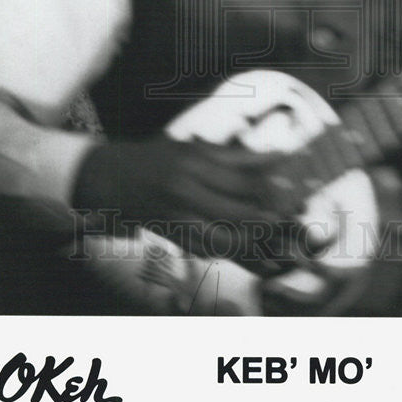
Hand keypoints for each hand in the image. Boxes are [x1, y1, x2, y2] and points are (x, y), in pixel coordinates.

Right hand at [72, 132, 303, 271]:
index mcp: (193, 162)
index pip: (241, 179)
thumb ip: (236, 157)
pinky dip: (230, 253)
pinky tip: (249, 253)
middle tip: (289, 221)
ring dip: (251, 242)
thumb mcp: (193, 148)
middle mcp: (184, 189)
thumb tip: (278, 156)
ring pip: (222, 238)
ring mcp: (176, 215)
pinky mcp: (170, 235)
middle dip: (266, 218)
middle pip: (236, 210)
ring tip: (273, 241)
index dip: (270, 187)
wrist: (107, 177)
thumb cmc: (155, 157)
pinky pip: (206, 249)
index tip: (294, 190)